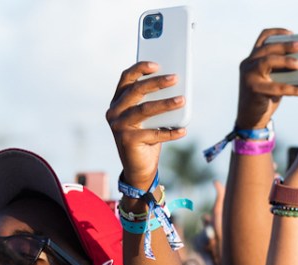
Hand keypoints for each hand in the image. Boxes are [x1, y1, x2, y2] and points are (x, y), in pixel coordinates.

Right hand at [106, 62, 187, 189]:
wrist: (139, 168)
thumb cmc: (146, 138)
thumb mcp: (149, 119)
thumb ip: (154, 103)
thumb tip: (176, 87)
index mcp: (118, 102)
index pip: (126, 79)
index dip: (140, 69)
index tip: (157, 64)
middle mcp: (114, 112)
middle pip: (136, 91)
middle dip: (157, 83)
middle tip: (175, 78)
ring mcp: (119, 126)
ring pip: (144, 110)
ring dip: (166, 104)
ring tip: (182, 100)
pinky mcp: (128, 141)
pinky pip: (153, 134)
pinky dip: (170, 132)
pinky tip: (183, 130)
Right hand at [235, 29, 297, 128]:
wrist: (251, 119)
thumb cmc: (265, 98)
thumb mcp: (272, 80)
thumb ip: (281, 71)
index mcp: (253, 59)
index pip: (262, 39)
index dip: (276, 33)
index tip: (291, 33)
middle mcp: (248, 64)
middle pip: (267, 48)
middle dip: (285, 45)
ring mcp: (249, 76)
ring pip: (267, 61)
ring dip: (286, 61)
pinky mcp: (253, 90)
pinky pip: (276, 87)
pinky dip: (292, 89)